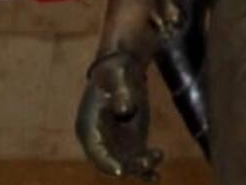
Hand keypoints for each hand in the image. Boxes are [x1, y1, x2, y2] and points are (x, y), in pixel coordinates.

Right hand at [76, 51, 163, 180]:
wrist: (123, 70)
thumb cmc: (116, 71)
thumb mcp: (117, 75)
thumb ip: (121, 92)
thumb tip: (125, 109)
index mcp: (88, 126)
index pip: (95, 150)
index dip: (106, 163)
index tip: (120, 171)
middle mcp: (100, 141)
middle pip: (112, 161)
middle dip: (128, 167)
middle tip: (146, 163)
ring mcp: (116, 144)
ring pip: (126, 164)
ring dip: (140, 167)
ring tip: (157, 157)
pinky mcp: (131, 143)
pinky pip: (137, 160)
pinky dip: (146, 169)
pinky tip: (156, 176)